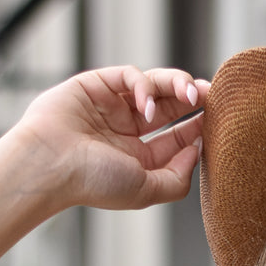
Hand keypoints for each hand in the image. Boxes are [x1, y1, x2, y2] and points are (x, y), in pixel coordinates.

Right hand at [13, 66, 212, 212]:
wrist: (51, 164)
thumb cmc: (94, 182)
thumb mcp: (147, 190)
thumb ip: (177, 177)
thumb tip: (196, 150)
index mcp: (139, 158)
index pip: (177, 137)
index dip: (198, 126)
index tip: (214, 122)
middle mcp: (127, 132)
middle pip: (170, 107)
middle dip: (193, 99)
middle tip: (210, 95)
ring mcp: (112, 106)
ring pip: (154, 86)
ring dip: (176, 85)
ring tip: (190, 94)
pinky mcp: (97, 84)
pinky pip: (129, 75)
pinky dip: (143, 86)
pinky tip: (145, 105)